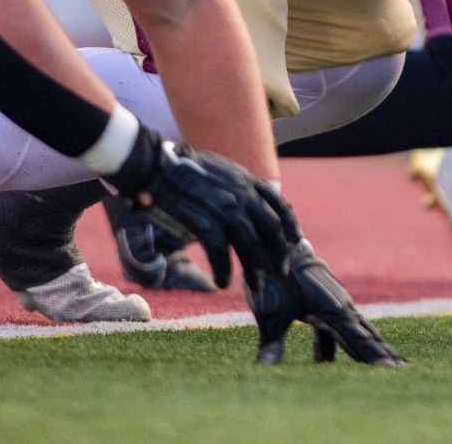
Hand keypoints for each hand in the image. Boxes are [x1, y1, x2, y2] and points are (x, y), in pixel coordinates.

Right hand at [127, 135, 290, 289]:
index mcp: (246, 180)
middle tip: (281, 272)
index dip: (290, 224)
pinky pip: (221, 253)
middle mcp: (242, 194)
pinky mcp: (205, 222)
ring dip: (255, 269)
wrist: (156, 165)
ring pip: (250, 245)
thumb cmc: (183, 168)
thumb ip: (238, 186)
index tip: (295, 239)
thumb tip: (248, 200)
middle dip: (279, 253)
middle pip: (270, 229)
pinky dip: (223, 270)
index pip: (278, 204)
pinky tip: (222, 281)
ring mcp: (225, 209)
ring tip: (257, 286)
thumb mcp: (221, 170)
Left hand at [245, 236, 406, 364]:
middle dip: (385, 354)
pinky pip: (345, 330)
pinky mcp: (329, 306)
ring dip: (373, 348)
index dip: (376, 356)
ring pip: (361, 332)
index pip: (360, 340)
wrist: (278, 245)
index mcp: (334, 311)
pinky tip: (346, 360)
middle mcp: (342, 309)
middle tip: (405, 370)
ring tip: (392, 365)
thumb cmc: (275, 278)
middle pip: (368, 337)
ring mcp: (338, 306)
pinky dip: (353, 344)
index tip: (394, 369)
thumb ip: (272, 341)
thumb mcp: (271, 312)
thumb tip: (265, 365)